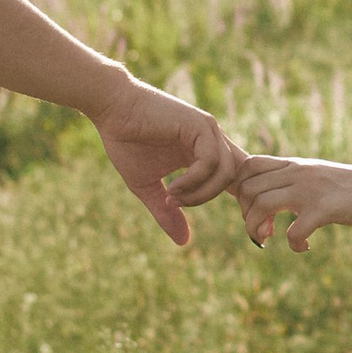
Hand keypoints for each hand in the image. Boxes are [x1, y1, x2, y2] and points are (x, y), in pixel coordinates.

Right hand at [89, 75, 244, 245]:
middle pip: (239, 179)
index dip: (239, 202)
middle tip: (185, 210)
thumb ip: (167, 212)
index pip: (236, 180)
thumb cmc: (127, 143)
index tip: (228, 222)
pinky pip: (210, 161)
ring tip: (173, 199)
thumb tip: (183, 242)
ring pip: (227, 172)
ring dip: (201, 194)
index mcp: (206, 154)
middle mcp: (214, 141)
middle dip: (226, 201)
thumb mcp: (148, 187)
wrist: (111, 109)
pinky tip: (172, 187)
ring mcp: (209, 131)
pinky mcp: (200, 125)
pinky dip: (194, 180)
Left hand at [234, 153, 351, 251]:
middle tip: (263, 230)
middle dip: (246, 214)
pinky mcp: (326, 209)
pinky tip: (306, 247)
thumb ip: (294, 181)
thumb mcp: (319, 176)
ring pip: (262, 205)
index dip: (241, 191)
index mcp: (295, 165)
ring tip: (271, 239)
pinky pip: (294, 231)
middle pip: (248, 188)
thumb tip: (269, 197)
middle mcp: (298, 173)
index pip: (248, 166)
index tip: (255, 210)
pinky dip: (294, 245)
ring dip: (257, 228)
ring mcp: (311, 190)